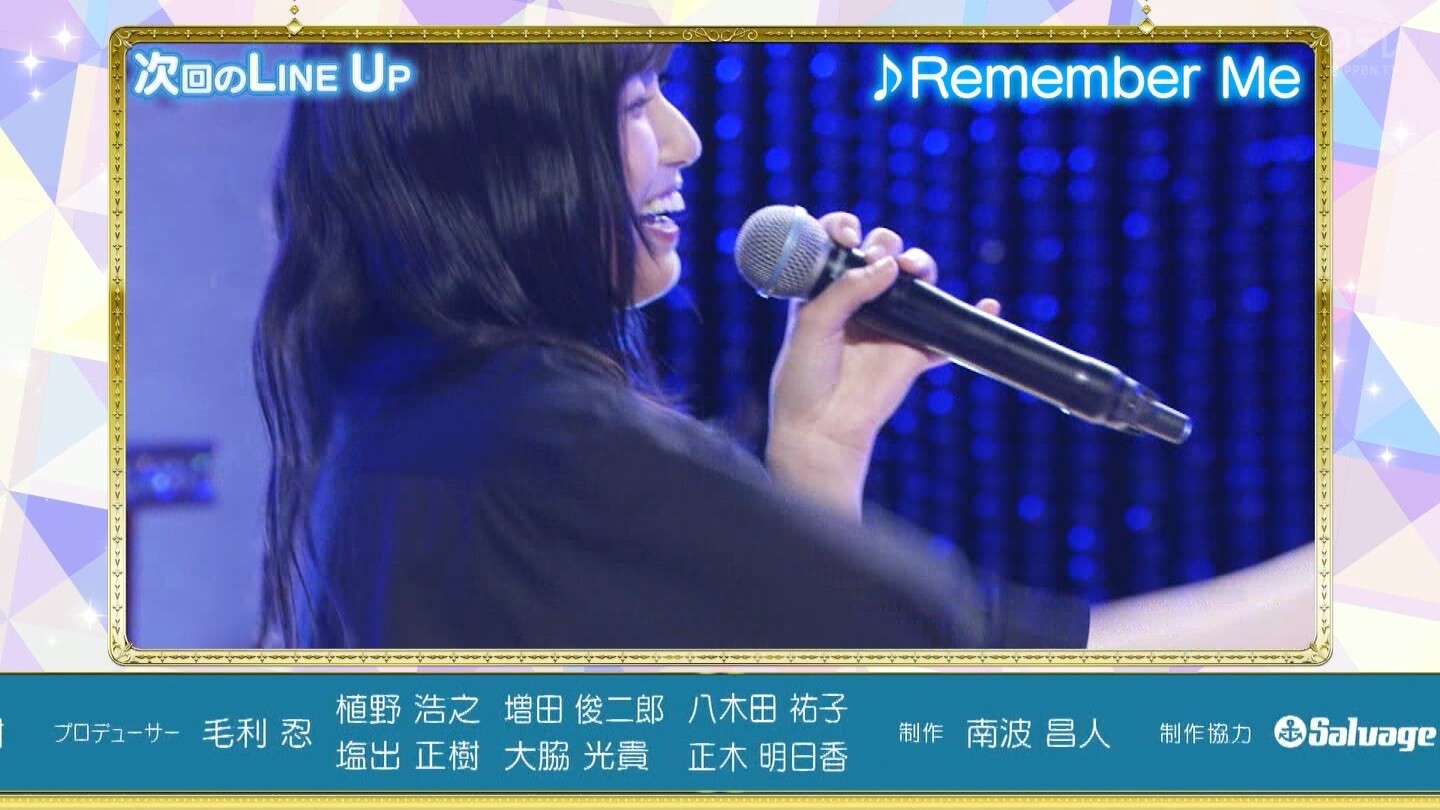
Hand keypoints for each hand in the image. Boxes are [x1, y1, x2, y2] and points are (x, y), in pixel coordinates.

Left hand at [765, 211, 999, 516]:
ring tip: (913, 269)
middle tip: (879, 255)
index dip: (845, 228)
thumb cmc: (804, 376)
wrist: (820, 426)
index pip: (841, 244)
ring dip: (920, 263)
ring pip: (916, 280)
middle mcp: (860, 300)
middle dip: (885, 242)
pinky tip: (987, 304)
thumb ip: (847, 290)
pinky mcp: (916, 349)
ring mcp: (891, 322)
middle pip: (883, 252)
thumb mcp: (813, 324)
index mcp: (827, 289)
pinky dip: (973, 314)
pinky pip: (949, 329)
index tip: (847, 236)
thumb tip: (887, 264)